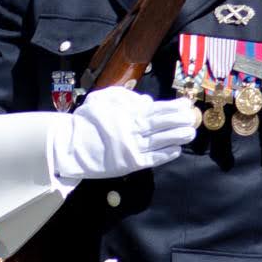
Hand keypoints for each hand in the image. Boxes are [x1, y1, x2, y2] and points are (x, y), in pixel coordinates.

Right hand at [50, 87, 199, 181]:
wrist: (69, 146)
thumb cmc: (85, 122)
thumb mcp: (101, 100)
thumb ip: (125, 98)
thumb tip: (148, 101)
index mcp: (127, 113)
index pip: (156, 109)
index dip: (173, 107)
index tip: (185, 104)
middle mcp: (132, 129)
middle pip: (162, 124)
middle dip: (179, 120)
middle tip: (193, 117)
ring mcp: (132, 147)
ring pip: (160, 141)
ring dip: (177, 137)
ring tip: (191, 133)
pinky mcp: (130, 163)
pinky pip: (152, 159)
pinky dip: (165, 155)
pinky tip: (176, 150)